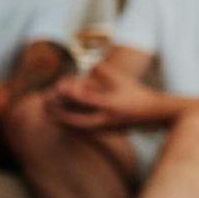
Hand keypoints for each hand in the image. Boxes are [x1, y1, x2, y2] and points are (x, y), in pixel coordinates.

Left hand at [48, 61, 164, 129]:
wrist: (153, 114)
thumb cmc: (137, 92)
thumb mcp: (122, 78)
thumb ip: (102, 69)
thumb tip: (85, 64)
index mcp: (111, 104)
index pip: (85, 99)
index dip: (69, 92)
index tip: (58, 85)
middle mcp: (106, 118)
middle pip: (76, 120)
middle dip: (58, 113)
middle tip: (45, 103)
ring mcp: (106, 128)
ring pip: (77, 128)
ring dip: (61, 121)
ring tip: (48, 113)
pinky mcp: (106, 133)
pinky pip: (82, 132)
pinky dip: (70, 126)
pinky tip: (60, 121)